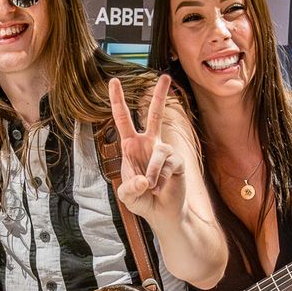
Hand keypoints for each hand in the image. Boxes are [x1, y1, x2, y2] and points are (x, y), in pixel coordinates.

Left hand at [108, 74, 186, 217]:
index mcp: (131, 146)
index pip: (123, 119)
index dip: (118, 100)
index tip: (114, 81)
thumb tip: (144, 180)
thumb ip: (129, 189)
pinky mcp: (177, 161)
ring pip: (158, 154)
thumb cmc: (142, 200)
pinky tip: (161, 187)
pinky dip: (161, 179)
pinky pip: (168, 166)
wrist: (162, 214)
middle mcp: (149, 144)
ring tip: (151, 187)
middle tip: (164, 76)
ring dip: (152, 174)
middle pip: (154, 114)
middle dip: (159, 95)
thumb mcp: (127, 196)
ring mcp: (164, 151)